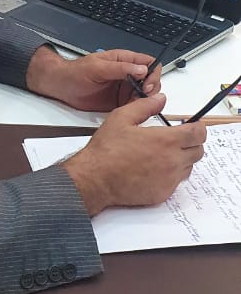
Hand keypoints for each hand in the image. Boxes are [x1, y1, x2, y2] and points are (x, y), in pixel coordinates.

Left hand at [26, 45, 161, 112]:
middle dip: (151, 90)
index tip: (146, 85)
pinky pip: (134, 106)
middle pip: (151, 80)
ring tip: (134, 105)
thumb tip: (141, 69)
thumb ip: (120, 68)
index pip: (149, 63)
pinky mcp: (119, 102)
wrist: (61, 86)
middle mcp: (127, 74)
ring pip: (145, 95)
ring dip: (144, 101)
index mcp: (124, 60)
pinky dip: (136, 109)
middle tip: (142, 97)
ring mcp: (124, 88)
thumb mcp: (97, 67)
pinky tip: (129, 111)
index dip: (152, 74)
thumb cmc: (75, 72)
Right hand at [63, 92, 206, 215]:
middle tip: (177, 139)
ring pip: (188, 168)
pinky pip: (176, 183)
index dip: (198, 128)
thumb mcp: (122, 117)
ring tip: (163, 154)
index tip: (192, 126)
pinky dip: (170, 175)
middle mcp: (171, 161)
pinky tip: (154, 169)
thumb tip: (160, 99)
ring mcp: (168, 180)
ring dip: (182, 159)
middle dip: (191, 143)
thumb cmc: (106, 151)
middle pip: (198, 152)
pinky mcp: (162, 194)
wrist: (95, 179)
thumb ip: (145, 106)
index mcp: (165, 140)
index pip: (198, 134)